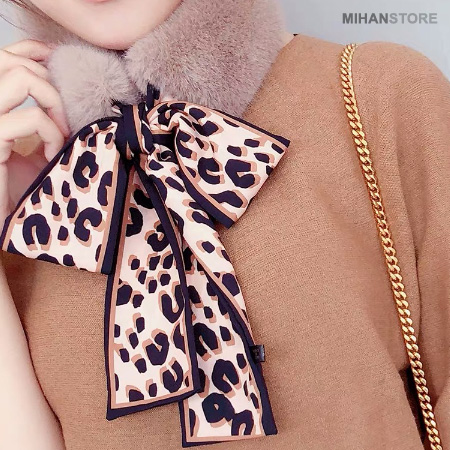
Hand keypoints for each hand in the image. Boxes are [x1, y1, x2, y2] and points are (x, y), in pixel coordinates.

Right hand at [0, 39, 69, 227]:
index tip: (61, 67)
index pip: (3, 58)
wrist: (1, 225)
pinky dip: (53, 133)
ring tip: (61, 132)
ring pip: (20, 78)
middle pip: (10, 60)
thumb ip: (39, 126)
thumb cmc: (14, 191)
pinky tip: (52, 155)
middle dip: (48, 80)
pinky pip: (31, 118)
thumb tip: (65, 105)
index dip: (32, 51)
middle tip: (63, 114)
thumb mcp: (29, 152)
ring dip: (53, 102)